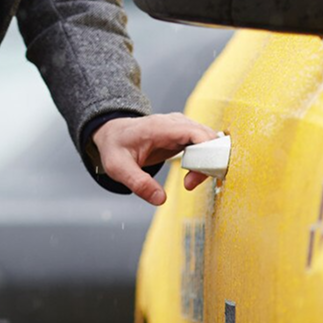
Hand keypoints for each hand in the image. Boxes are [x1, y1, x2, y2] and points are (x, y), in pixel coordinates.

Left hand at [92, 113, 219, 204]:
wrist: (112, 134)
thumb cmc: (115, 147)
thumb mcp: (118, 167)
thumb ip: (138, 183)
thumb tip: (161, 199)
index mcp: (160, 127)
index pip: (197, 134)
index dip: (208, 154)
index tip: (198, 176)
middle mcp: (174, 123)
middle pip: (209, 138)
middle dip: (210, 162)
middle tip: (191, 183)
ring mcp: (181, 128)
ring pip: (210, 142)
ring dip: (208, 163)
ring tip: (189, 181)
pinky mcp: (184, 135)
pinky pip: (205, 145)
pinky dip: (205, 161)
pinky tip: (191, 175)